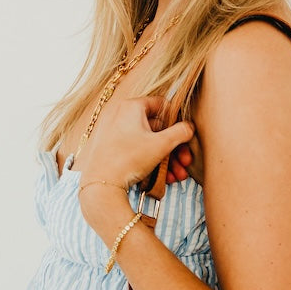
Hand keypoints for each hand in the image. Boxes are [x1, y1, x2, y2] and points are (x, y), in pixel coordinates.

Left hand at [79, 96, 193, 188]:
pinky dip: (149, 161)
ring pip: (147, 142)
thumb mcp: (161, 144)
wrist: (101, 185)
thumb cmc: (129, 159)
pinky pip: (135, 150)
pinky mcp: (110, 148)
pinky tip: (162, 178)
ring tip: (176, 176)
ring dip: (165, 159)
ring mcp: (113, 131)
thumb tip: (189, 127)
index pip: (160, 104)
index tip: (183, 134)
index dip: (176, 119)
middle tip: (184, 162)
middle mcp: (120, 115)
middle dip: (174, 148)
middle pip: (156, 128)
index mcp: (131, 106)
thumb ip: (180, 132)